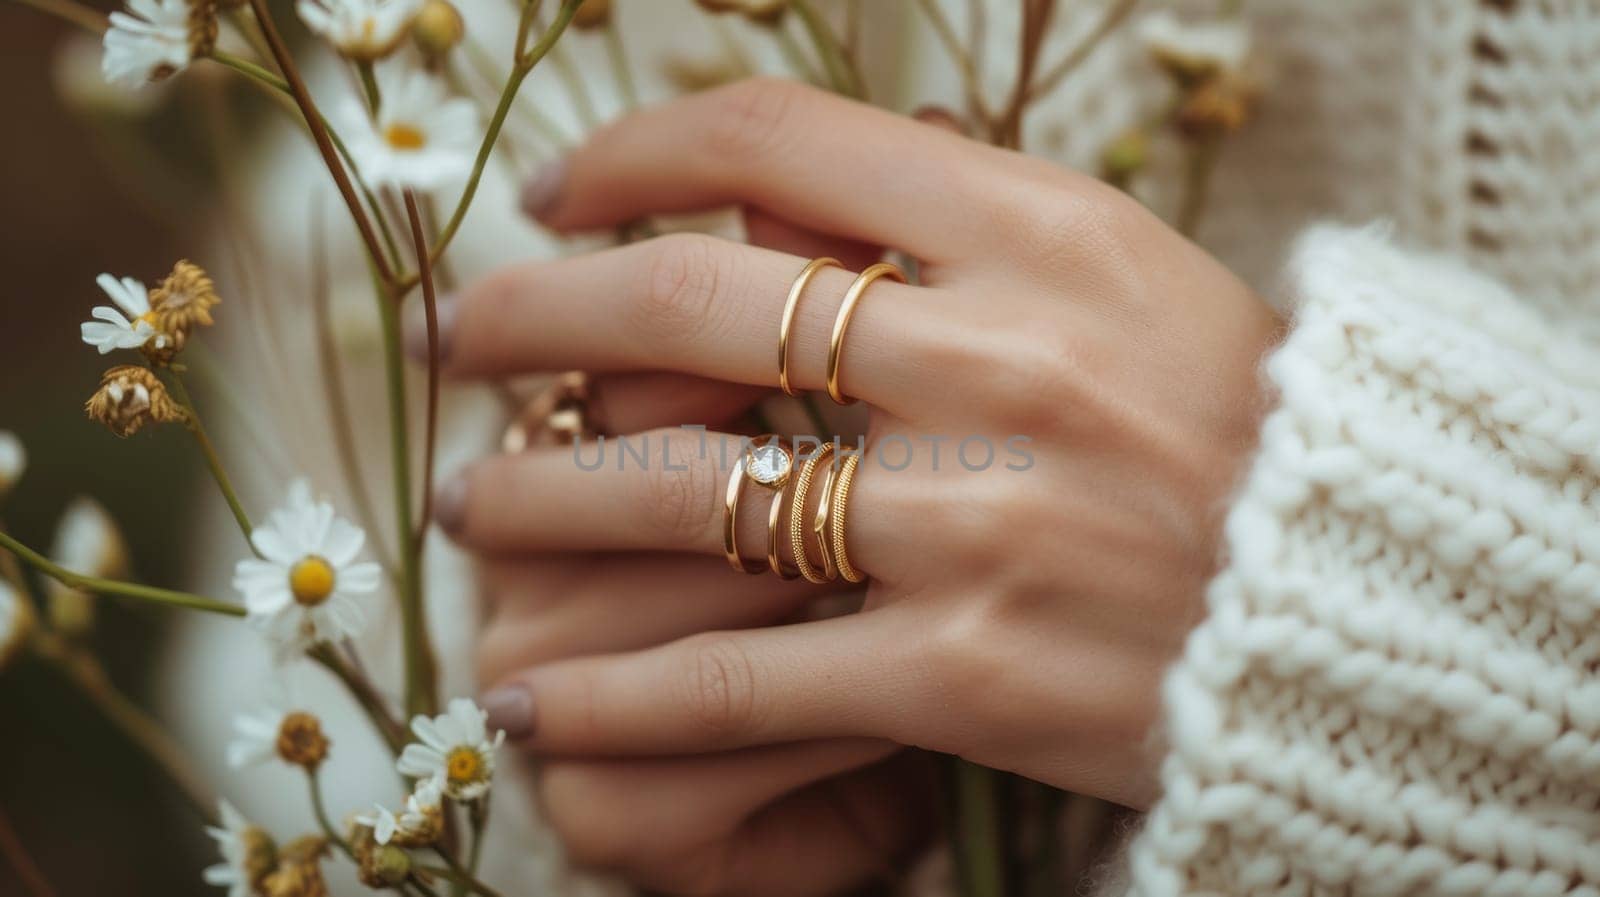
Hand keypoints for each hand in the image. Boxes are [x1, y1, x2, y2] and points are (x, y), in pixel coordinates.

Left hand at [441, 78, 1280, 892]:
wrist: (1365, 592)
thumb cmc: (1232, 414)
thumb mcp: (1115, 270)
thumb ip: (946, 224)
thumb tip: (756, 205)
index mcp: (1042, 231)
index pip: (781, 142)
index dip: (636, 154)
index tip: (558, 193)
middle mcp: (1001, 360)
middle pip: (693, 304)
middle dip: (533, 314)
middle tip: (454, 338)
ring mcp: (980, 521)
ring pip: (686, 495)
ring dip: (541, 499)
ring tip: (470, 509)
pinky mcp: (969, 672)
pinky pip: (744, 682)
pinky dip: (617, 700)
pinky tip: (534, 710)